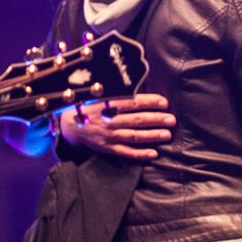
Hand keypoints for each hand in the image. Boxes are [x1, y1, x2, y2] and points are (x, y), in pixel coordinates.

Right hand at [59, 94, 175, 158]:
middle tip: (172, 120)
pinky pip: (125, 153)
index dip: (149, 102)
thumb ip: (117, 94)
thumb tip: (139, 87)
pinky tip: (154, 154)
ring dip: (152, 136)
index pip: (132, 102)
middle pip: (136, 120)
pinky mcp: (107, 148)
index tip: (164, 102)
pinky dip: (140, 154)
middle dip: (156, 119)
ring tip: (167, 135)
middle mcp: (109, 121)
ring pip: (134, 136)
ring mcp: (109, 136)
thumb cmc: (90, 107)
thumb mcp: (100, 96)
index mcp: (108, 105)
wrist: (69, 124)